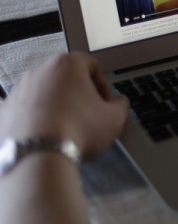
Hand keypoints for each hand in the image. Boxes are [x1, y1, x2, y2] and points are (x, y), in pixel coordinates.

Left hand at [0, 53, 128, 160]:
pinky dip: (37, 120)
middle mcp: (40, 72)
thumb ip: (120, 104)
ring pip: (44, 94)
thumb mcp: (115, 118)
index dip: (102, 85)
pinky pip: (26, 111)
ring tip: (65, 129)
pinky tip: (47, 137)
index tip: (104, 102)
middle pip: (65, 78)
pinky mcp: (4, 111)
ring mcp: (18, 91)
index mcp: (67, 65)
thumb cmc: (76, 131)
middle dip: (77, 95)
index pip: (91, 65)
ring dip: (56, 107)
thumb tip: (117, 103)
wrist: (38, 158)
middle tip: (86, 116)